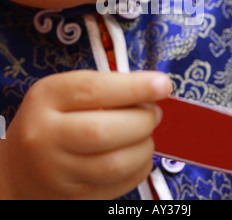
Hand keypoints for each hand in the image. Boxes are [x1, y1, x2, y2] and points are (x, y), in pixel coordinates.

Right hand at [0, 70, 171, 199]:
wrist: (18, 168)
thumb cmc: (49, 120)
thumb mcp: (64, 91)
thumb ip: (104, 86)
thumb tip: (151, 89)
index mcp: (46, 99)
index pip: (93, 91)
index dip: (134, 87)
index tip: (162, 84)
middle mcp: (47, 136)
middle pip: (104, 131)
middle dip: (142, 120)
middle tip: (154, 112)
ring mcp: (58, 172)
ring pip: (115, 164)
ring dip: (144, 146)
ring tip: (145, 133)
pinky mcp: (74, 197)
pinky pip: (119, 185)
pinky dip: (139, 167)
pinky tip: (137, 154)